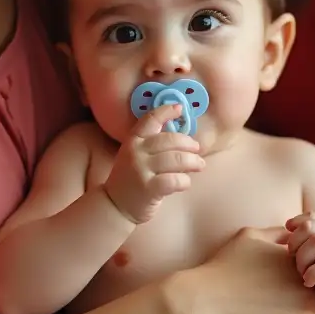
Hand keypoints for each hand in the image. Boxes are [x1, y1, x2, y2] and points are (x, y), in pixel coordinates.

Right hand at [104, 103, 204, 223]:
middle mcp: (136, 152)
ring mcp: (141, 170)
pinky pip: (175, 180)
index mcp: (133, 140)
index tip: (180, 108)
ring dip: (193, 162)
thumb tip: (183, 136)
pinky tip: (184, 183)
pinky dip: (185, 181)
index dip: (166, 111)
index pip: (150, 120)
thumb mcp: (137, 155)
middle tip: (197, 150)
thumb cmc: (132, 178)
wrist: (115, 205)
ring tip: (199, 165)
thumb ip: (153, 144)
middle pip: (170, 140)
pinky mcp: (149, 189)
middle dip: (189, 144)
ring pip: (176, 159)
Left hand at [281, 212, 314, 309]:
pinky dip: (311, 275)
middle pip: (309, 227)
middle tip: (294, 260)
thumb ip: (306, 236)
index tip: (286, 241)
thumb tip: (286, 225)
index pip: (311, 217)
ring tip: (303, 272)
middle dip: (295, 243)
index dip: (295, 226)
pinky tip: (309, 282)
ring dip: (303, 259)